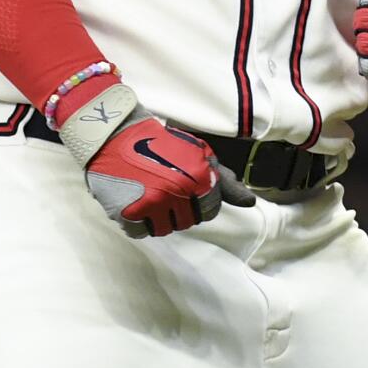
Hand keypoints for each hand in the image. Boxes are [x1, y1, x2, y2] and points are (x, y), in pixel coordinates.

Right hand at [55, 83, 254, 237]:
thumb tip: (250, 202)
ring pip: (165, 229)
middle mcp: (178, 193)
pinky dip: (138, 221)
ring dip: (158, 217)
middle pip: (188, 222)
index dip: (199, 200)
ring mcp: (153, 205)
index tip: (184, 187)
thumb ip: (223, 181)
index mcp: (199, 178)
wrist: (116, 134)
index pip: (210, 211)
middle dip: (179, 208)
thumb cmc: (160, 144)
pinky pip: (141, 232)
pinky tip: (134, 200)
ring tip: (149, 194)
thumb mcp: (197, 154)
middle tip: (163, 188)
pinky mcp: (129, 213)